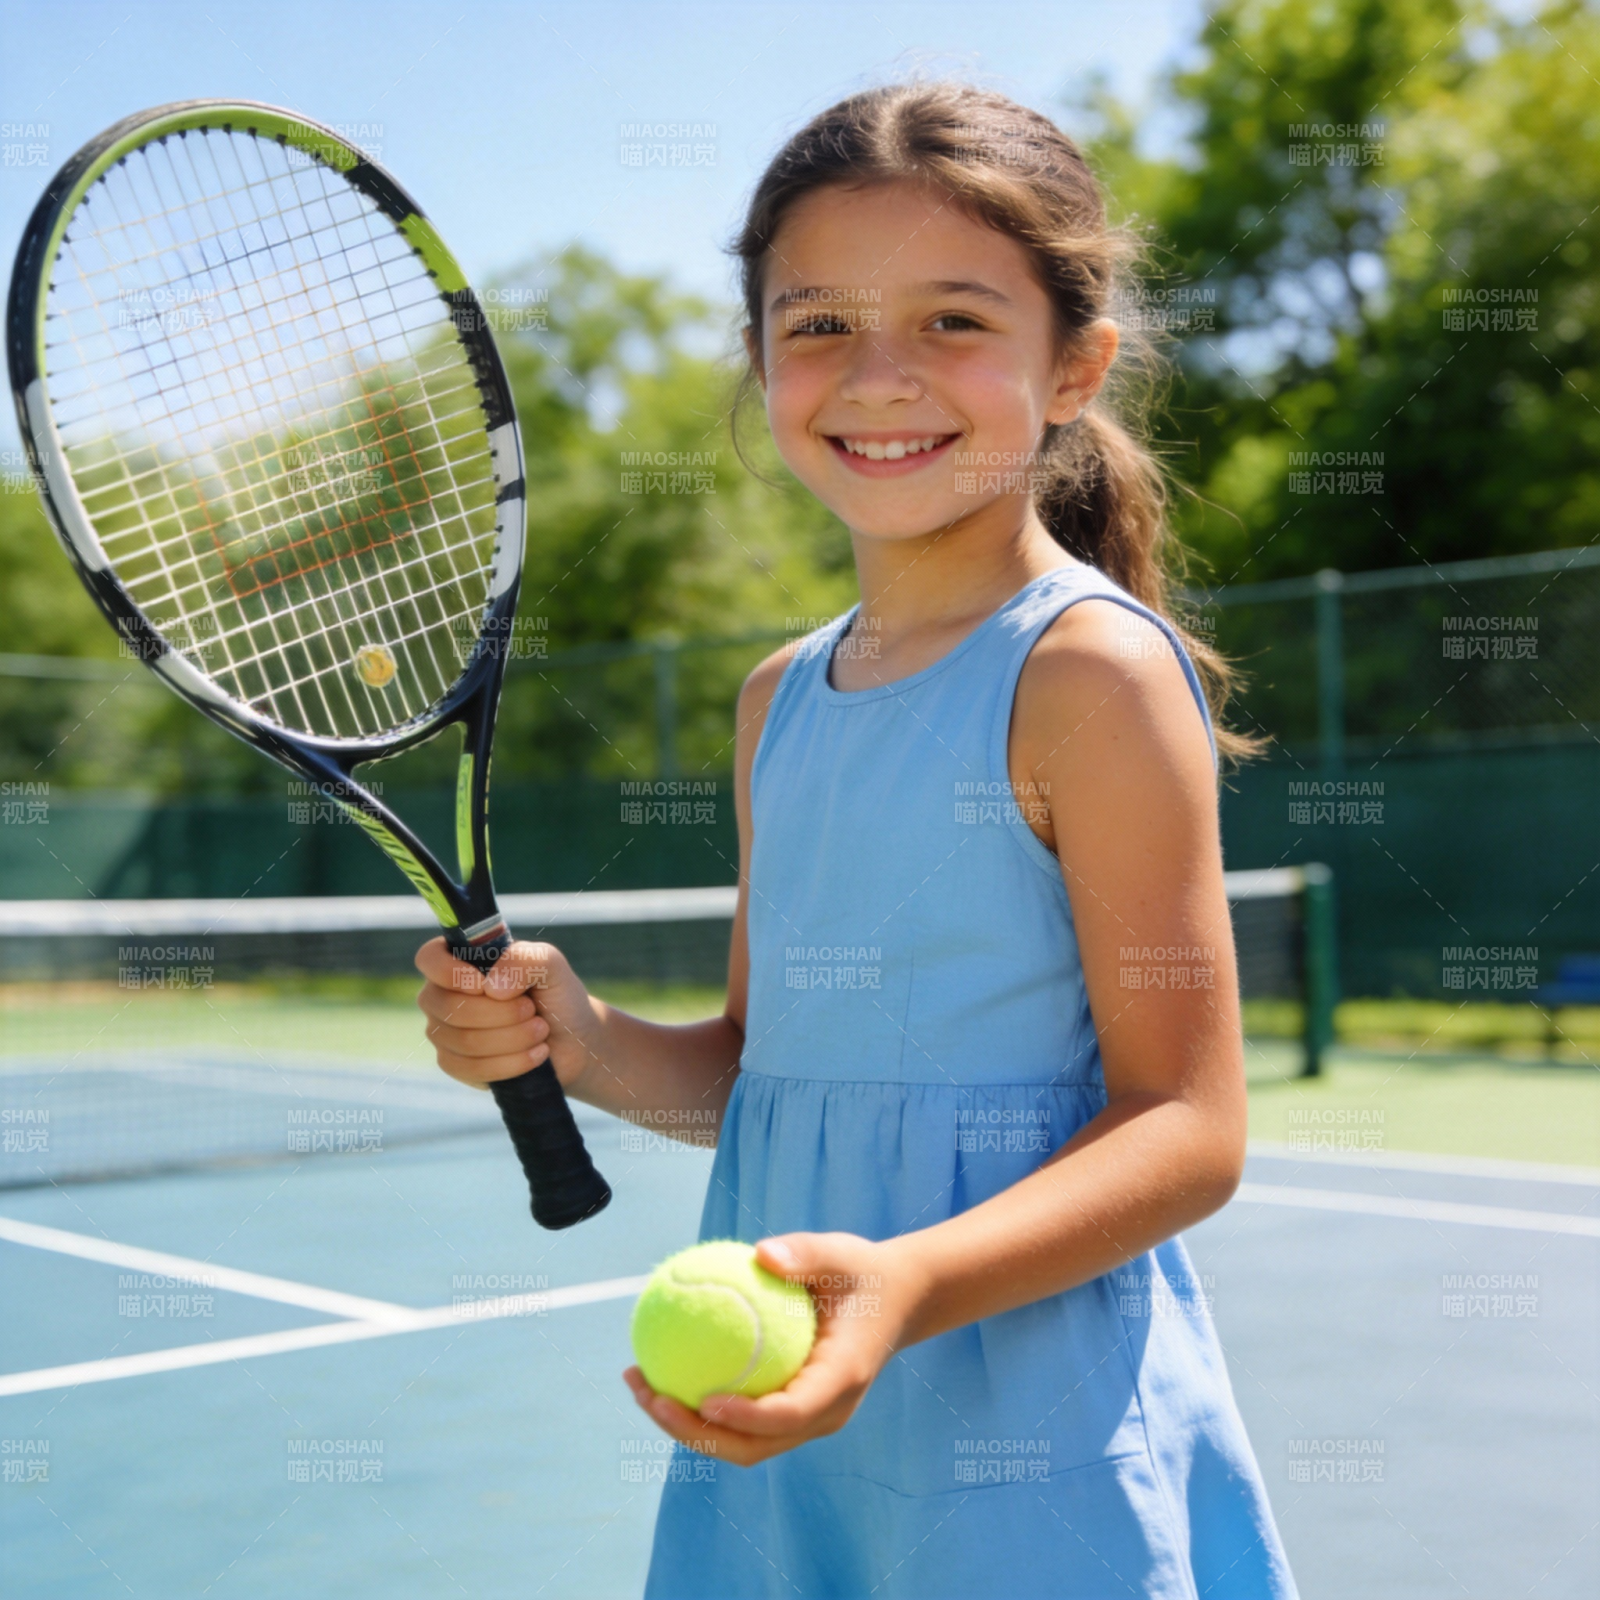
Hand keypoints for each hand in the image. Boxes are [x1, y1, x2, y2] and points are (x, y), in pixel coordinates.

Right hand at [414, 937, 599, 1093]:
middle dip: (501, 1013)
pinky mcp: (456, 1064)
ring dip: (512, 1038)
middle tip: (533, 1011)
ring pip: (462, 1040)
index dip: (453, 973)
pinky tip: (535, 1055)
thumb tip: (491, 987)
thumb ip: (524, 959)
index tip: (487, 985)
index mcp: (461, 961)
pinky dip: (510, 1063)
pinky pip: (469, 1068)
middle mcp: (444, 995)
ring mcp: (446, 1031)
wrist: (573, 1040)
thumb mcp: (550, 965)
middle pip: (449, 1007)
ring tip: (540, 1031)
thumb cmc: (556, 996)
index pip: (429, 959)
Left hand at [623, 1232, 929, 1466]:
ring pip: (740, 1444)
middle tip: (649, 1395)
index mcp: (840, 1381)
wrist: (894, 1302)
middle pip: (752, 1446)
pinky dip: (699, 1408)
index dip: (745, 1417)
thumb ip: (806, 1254)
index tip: (703, 1398)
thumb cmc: (863, 1274)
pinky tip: (661, 1370)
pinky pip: (740, 1421)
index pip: (788, 1414)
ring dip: (687, 1426)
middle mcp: (823, 1414)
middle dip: (695, 1432)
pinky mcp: (790, 1414)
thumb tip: (760, 1253)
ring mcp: (807, 1420)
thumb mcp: (842, 1253)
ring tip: (639, 1384)